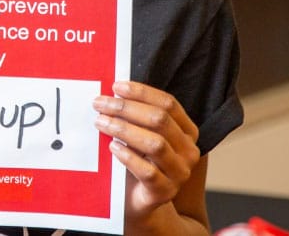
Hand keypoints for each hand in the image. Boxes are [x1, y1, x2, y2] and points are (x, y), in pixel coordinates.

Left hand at [93, 81, 200, 218]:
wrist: (137, 201)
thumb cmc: (136, 161)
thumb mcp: (139, 135)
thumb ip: (135, 116)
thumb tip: (112, 91)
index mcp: (187, 132)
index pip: (168, 104)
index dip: (142, 92)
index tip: (116, 86)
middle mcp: (189, 151)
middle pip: (160, 121)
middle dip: (126, 108)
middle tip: (100, 104)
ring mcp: (180, 173)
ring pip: (155, 144)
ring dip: (124, 129)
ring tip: (101, 123)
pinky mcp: (165, 192)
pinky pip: (148, 172)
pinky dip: (128, 157)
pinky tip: (112, 148)